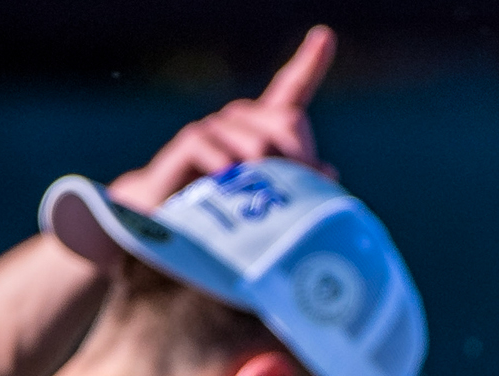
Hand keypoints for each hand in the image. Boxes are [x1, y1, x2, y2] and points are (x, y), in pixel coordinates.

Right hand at [106, 25, 336, 210]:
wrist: (170, 215)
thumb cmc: (225, 205)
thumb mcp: (268, 196)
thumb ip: (301, 182)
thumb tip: (328, 171)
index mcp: (264, 127)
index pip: (291, 89)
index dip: (310, 63)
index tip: (324, 36)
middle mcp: (242, 119)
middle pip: (289, 121)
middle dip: (299, 159)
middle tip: (294, 193)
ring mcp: (217, 126)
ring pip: (260, 145)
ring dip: (265, 178)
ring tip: (250, 201)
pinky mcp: (192, 140)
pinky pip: (223, 154)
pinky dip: (230, 174)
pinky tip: (226, 182)